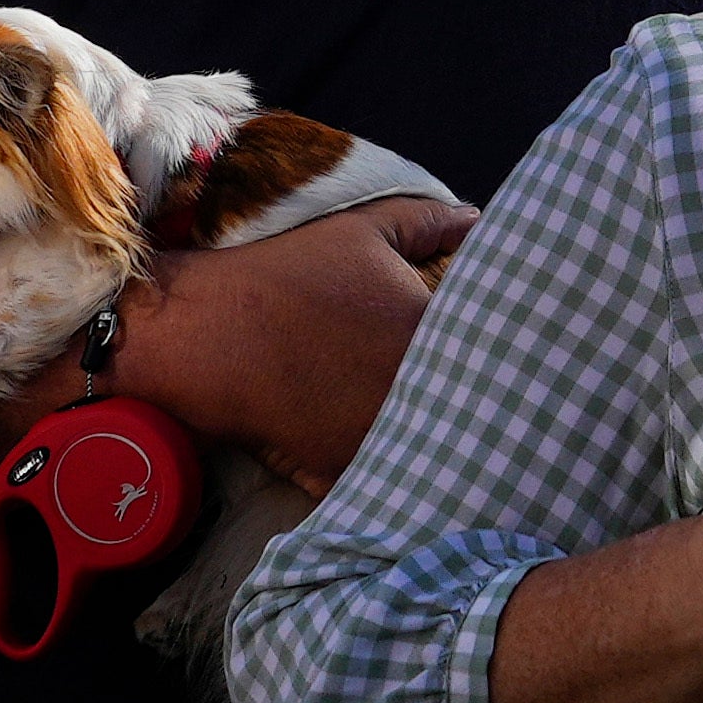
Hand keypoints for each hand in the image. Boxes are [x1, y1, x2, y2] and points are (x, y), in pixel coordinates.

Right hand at [128, 203, 475, 488]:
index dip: (498, 346)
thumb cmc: (284, 275)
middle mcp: (413, 390)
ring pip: (430, 448)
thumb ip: (427, 224)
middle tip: (478, 388)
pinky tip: (389, 455)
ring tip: (431, 423)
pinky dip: (389, 474)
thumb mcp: (360, 232)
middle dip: (474, 395)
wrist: (203, 333)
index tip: (499, 344)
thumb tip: (476, 220)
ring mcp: (378, 437)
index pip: (493, 346)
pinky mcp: (342, 471)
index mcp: (430, 331)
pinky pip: (382, 483)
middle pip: (468, 403)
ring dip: (435, 438)